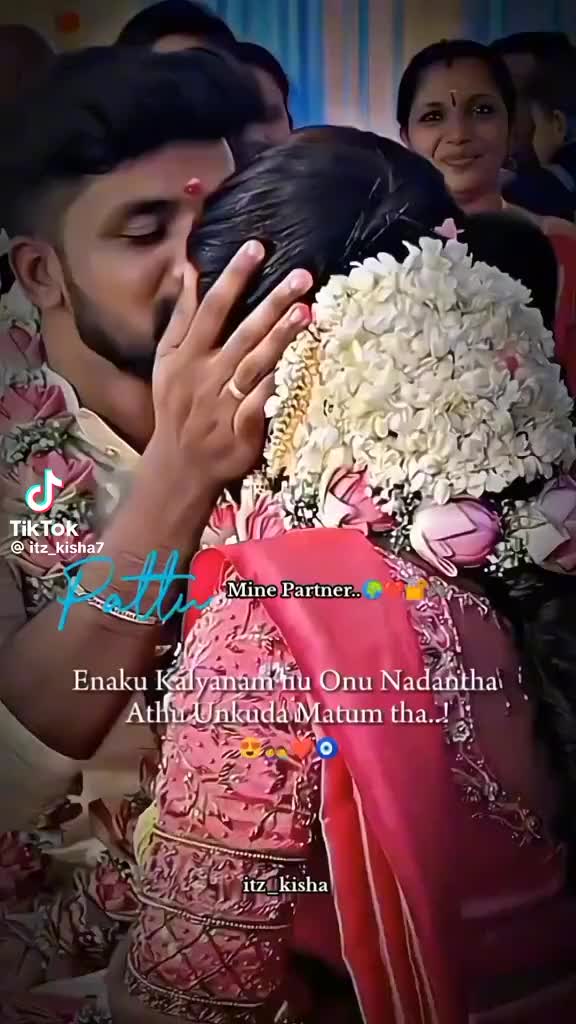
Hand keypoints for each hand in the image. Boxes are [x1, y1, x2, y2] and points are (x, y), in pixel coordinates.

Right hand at [149, 241, 312, 493]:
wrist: (180, 464)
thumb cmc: (177, 405)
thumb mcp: (167, 360)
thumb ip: (180, 316)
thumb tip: (187, 270)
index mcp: (185, 356)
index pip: (210, 310)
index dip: (232, 278)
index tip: (256, 248)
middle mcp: (205, 376)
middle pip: (241, 334)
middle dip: (270, 303)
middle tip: (301, 276)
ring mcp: (224, 404)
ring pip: (256, 365)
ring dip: (281, 338)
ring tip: (306, 310)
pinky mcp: (242, 431)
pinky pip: (263, 403)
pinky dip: (278, 384)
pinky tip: (302, 364)